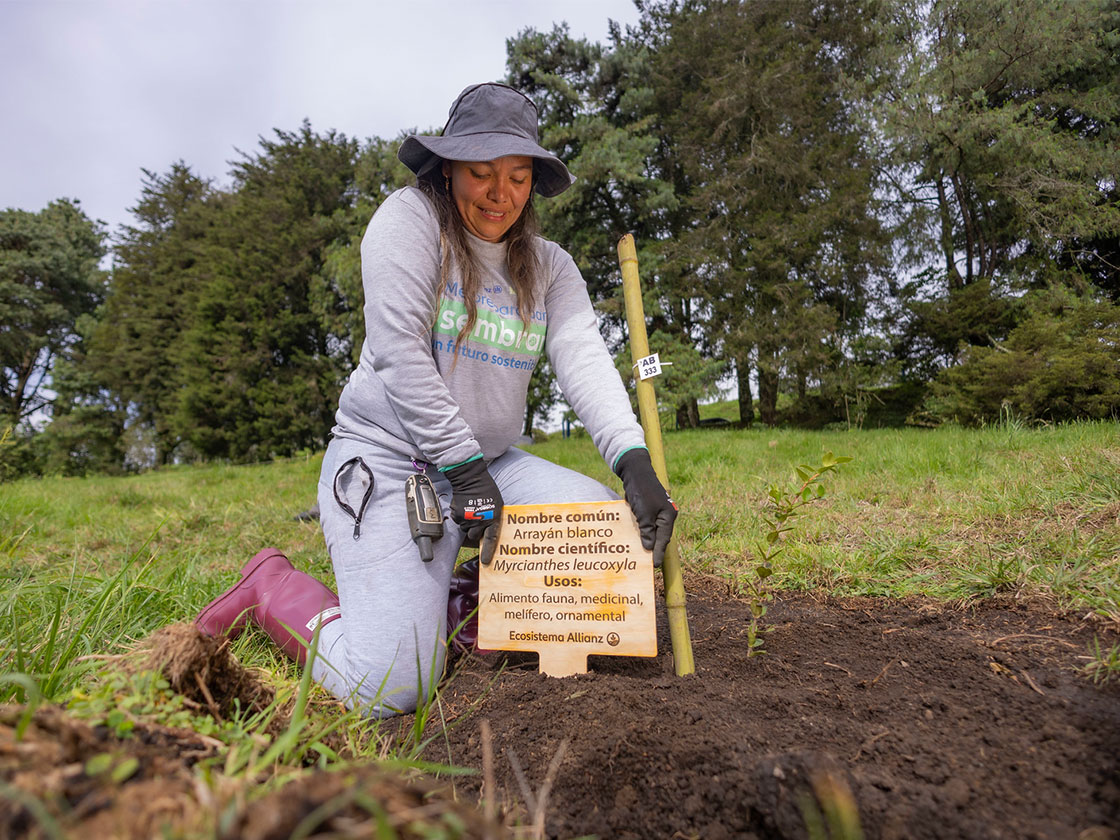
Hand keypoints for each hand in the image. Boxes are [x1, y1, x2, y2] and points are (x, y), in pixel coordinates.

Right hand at [445, 458, 502, 563]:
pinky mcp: (457, 515)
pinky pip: (458, 521)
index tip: (485, 562)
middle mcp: (480, 521)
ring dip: (468, 523)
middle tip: (476, 519)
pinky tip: (465, 507)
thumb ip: (494, 518)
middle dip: (475, 530)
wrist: (470, 478)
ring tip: (471, 510)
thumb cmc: (487, 490)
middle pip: (474, 536)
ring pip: (465, 529)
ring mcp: (468, 519)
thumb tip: (488, 531)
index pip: (491, 539)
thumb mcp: (497, 504)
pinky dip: (461, 516)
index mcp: (493, 518)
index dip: (488, 551)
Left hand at [615, 448, 677, 568]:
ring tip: (640, 554)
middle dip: (653, 548)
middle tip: (647, 564)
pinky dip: (641, 531)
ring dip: (646, 540)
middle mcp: (665, 514)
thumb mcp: (644, 514)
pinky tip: (635, 539)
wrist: (635, 472)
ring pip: (652, 530)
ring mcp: (657, 511)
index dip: (658, 553)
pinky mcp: (648, 508)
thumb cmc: (641, 492)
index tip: (654, 565)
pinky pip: (646, 523)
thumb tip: (649, 547)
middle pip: (660, 536)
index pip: (664, 539)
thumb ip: (647, 531)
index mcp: (668, 516)